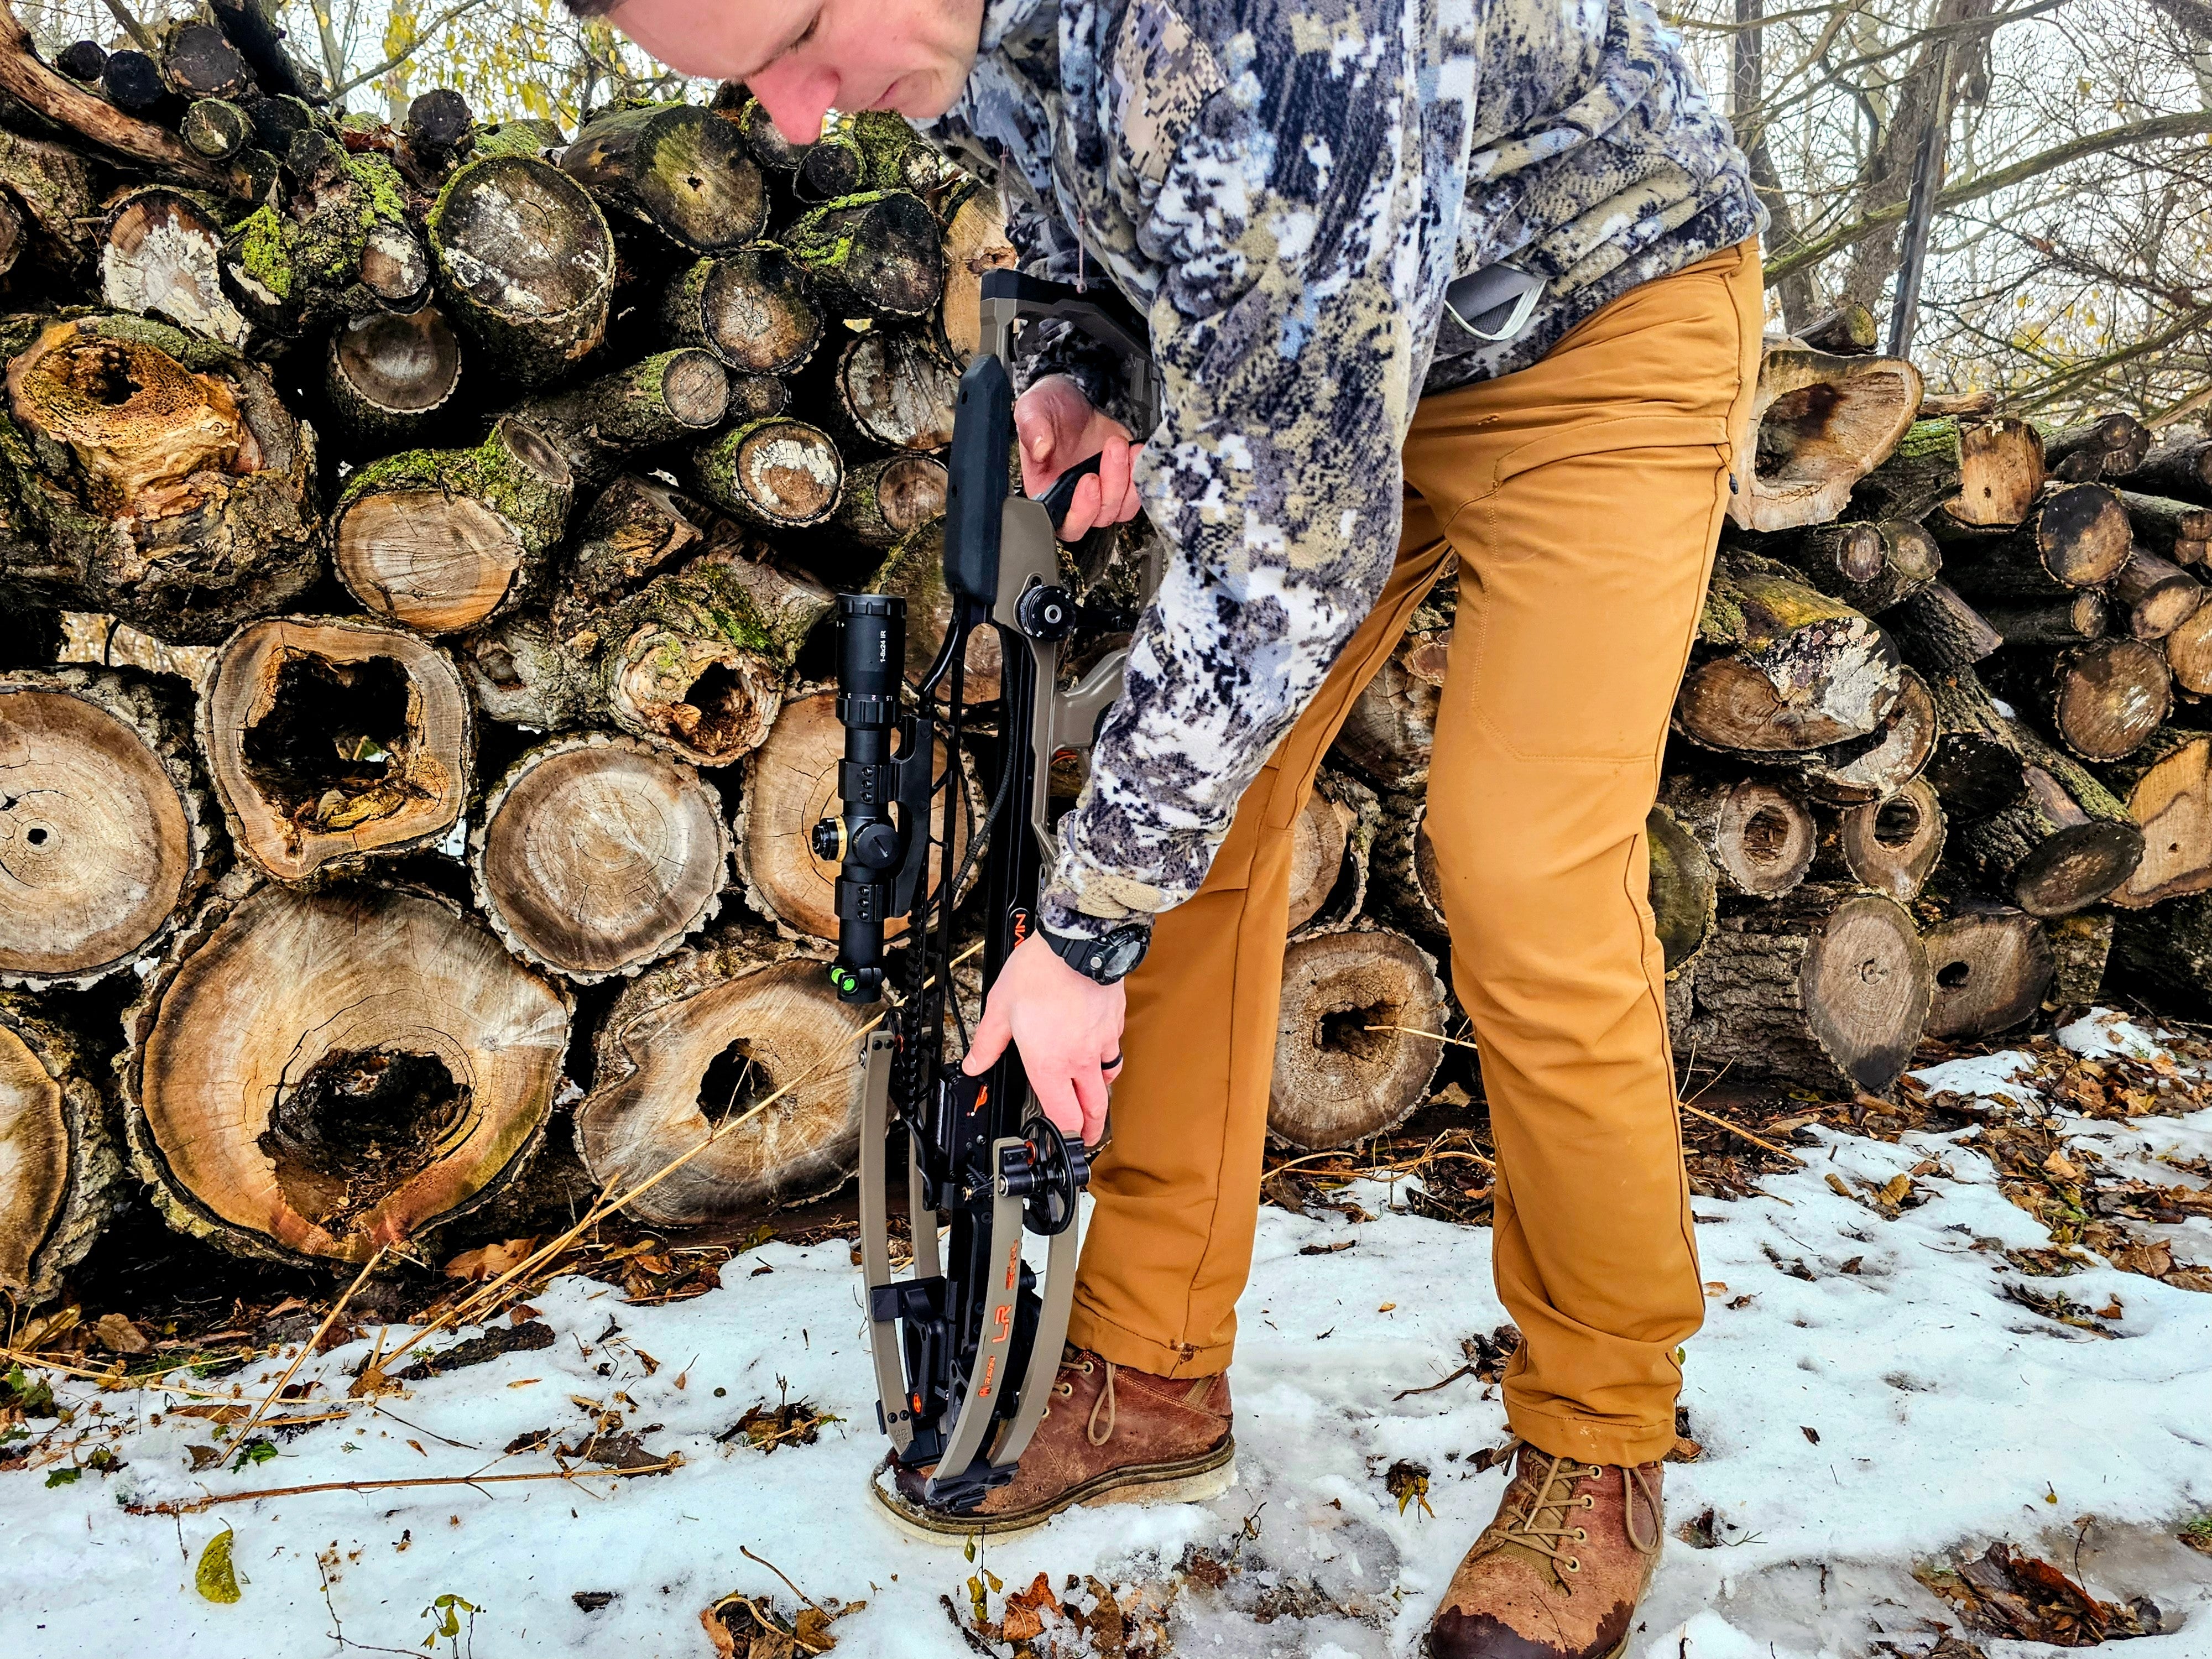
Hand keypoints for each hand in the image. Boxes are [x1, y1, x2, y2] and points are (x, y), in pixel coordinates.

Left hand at [961, 931, 1125, 1144]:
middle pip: (1094, 1109)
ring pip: (1107, 1080)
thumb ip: (987, 1043)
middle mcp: (1080, 1060)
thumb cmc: (1040, 973)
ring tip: (1094, 1098)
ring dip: (1100, 1094)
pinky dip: (1107, 1059)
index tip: (1061, 1140)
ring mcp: (1102, 1043)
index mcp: (1049, 1064)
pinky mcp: (1114, 1023)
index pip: (1062, 1115)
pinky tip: (1099, 1051)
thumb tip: (974, 1064)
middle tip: (1086, 1137)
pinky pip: (1114, 1051)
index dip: (1063, 1135)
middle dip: (1090, 1130)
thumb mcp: (1000, 1009)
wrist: (1078, 944)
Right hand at [1014, 375, 1144, 539]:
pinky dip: (1140, 474)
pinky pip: (1137, 493)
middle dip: (1111, 487)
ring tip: (1123, 446)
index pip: (1065, 524)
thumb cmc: (1049, 409)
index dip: (1080, 512)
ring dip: (1128, 481)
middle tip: (1112, 450)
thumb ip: (1032, 429)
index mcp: (1048, 493)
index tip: (1089, 481)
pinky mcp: (1122, 480)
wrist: (1074, 398)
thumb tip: (1040, 449)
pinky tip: (1137, 450)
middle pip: (1099, 517)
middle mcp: (1075, 499)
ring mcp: (1102, 492)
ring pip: (1122, 508)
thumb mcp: (1032, 410)